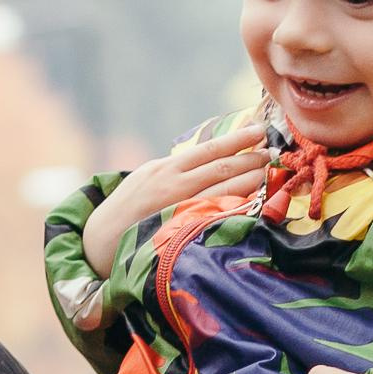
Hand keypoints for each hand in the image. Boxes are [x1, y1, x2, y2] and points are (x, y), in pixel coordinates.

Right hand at [83, 121, 270, 274]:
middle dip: (251, 159)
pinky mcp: (181, 231)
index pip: (208, 149)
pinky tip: (253, 202)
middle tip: (274, 153)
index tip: (259, 132)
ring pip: (223, 190)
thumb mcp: (147, 179)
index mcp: (165, 168)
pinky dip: (236, 206)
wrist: (97, 241)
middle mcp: (172, 185)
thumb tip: (209, 162)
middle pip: (221, 168)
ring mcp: (178, 209)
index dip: (237, 140)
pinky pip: (216, 215)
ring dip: (250, 181)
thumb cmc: (128, 210)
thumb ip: (175, 171)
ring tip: (269, 173)